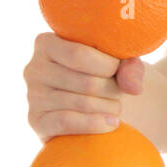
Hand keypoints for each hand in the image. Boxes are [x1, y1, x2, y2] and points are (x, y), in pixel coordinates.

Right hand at [24, 33, 145, 140]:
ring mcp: (33, 96)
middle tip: (119, 92)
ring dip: (109, 108)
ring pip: (82, 104)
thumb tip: (133, 88)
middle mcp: (34, 68)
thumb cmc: (105, 75)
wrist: (95, 106)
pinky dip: (96, 124)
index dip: (108, 65)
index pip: (78, 54)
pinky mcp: (37, 121)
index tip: (119, 70)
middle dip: (113, 90)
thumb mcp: (120, 62)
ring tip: (115, 107)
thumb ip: (131, 67)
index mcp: (47, 43)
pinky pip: (68, 122)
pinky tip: (111, 123)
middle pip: (85, 82)